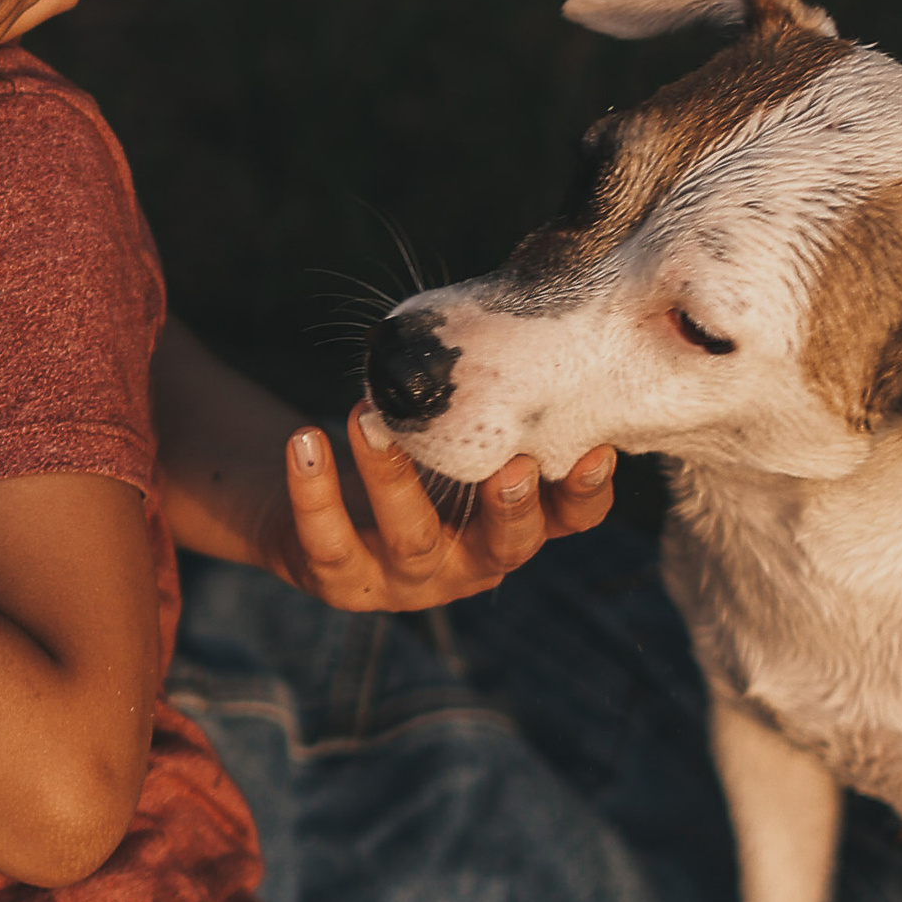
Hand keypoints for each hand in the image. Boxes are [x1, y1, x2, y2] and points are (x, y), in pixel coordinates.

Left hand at [270, 409, 615, 610]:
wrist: (320, 513)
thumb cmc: (410, 461)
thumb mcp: (456, 441)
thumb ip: (490, 408)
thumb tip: (520, 321)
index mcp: (509, 527)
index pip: (565, 523)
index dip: (583, 495)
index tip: (596, 451)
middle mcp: (469, 563)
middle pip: (504, 547)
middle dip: (510, 508)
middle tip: (508, 465)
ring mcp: (405, 581)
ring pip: (411, 538)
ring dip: (393, 478)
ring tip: (369, 419)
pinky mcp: (339, 579)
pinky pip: (326, 541)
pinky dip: (314, 491)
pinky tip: (305, 441)